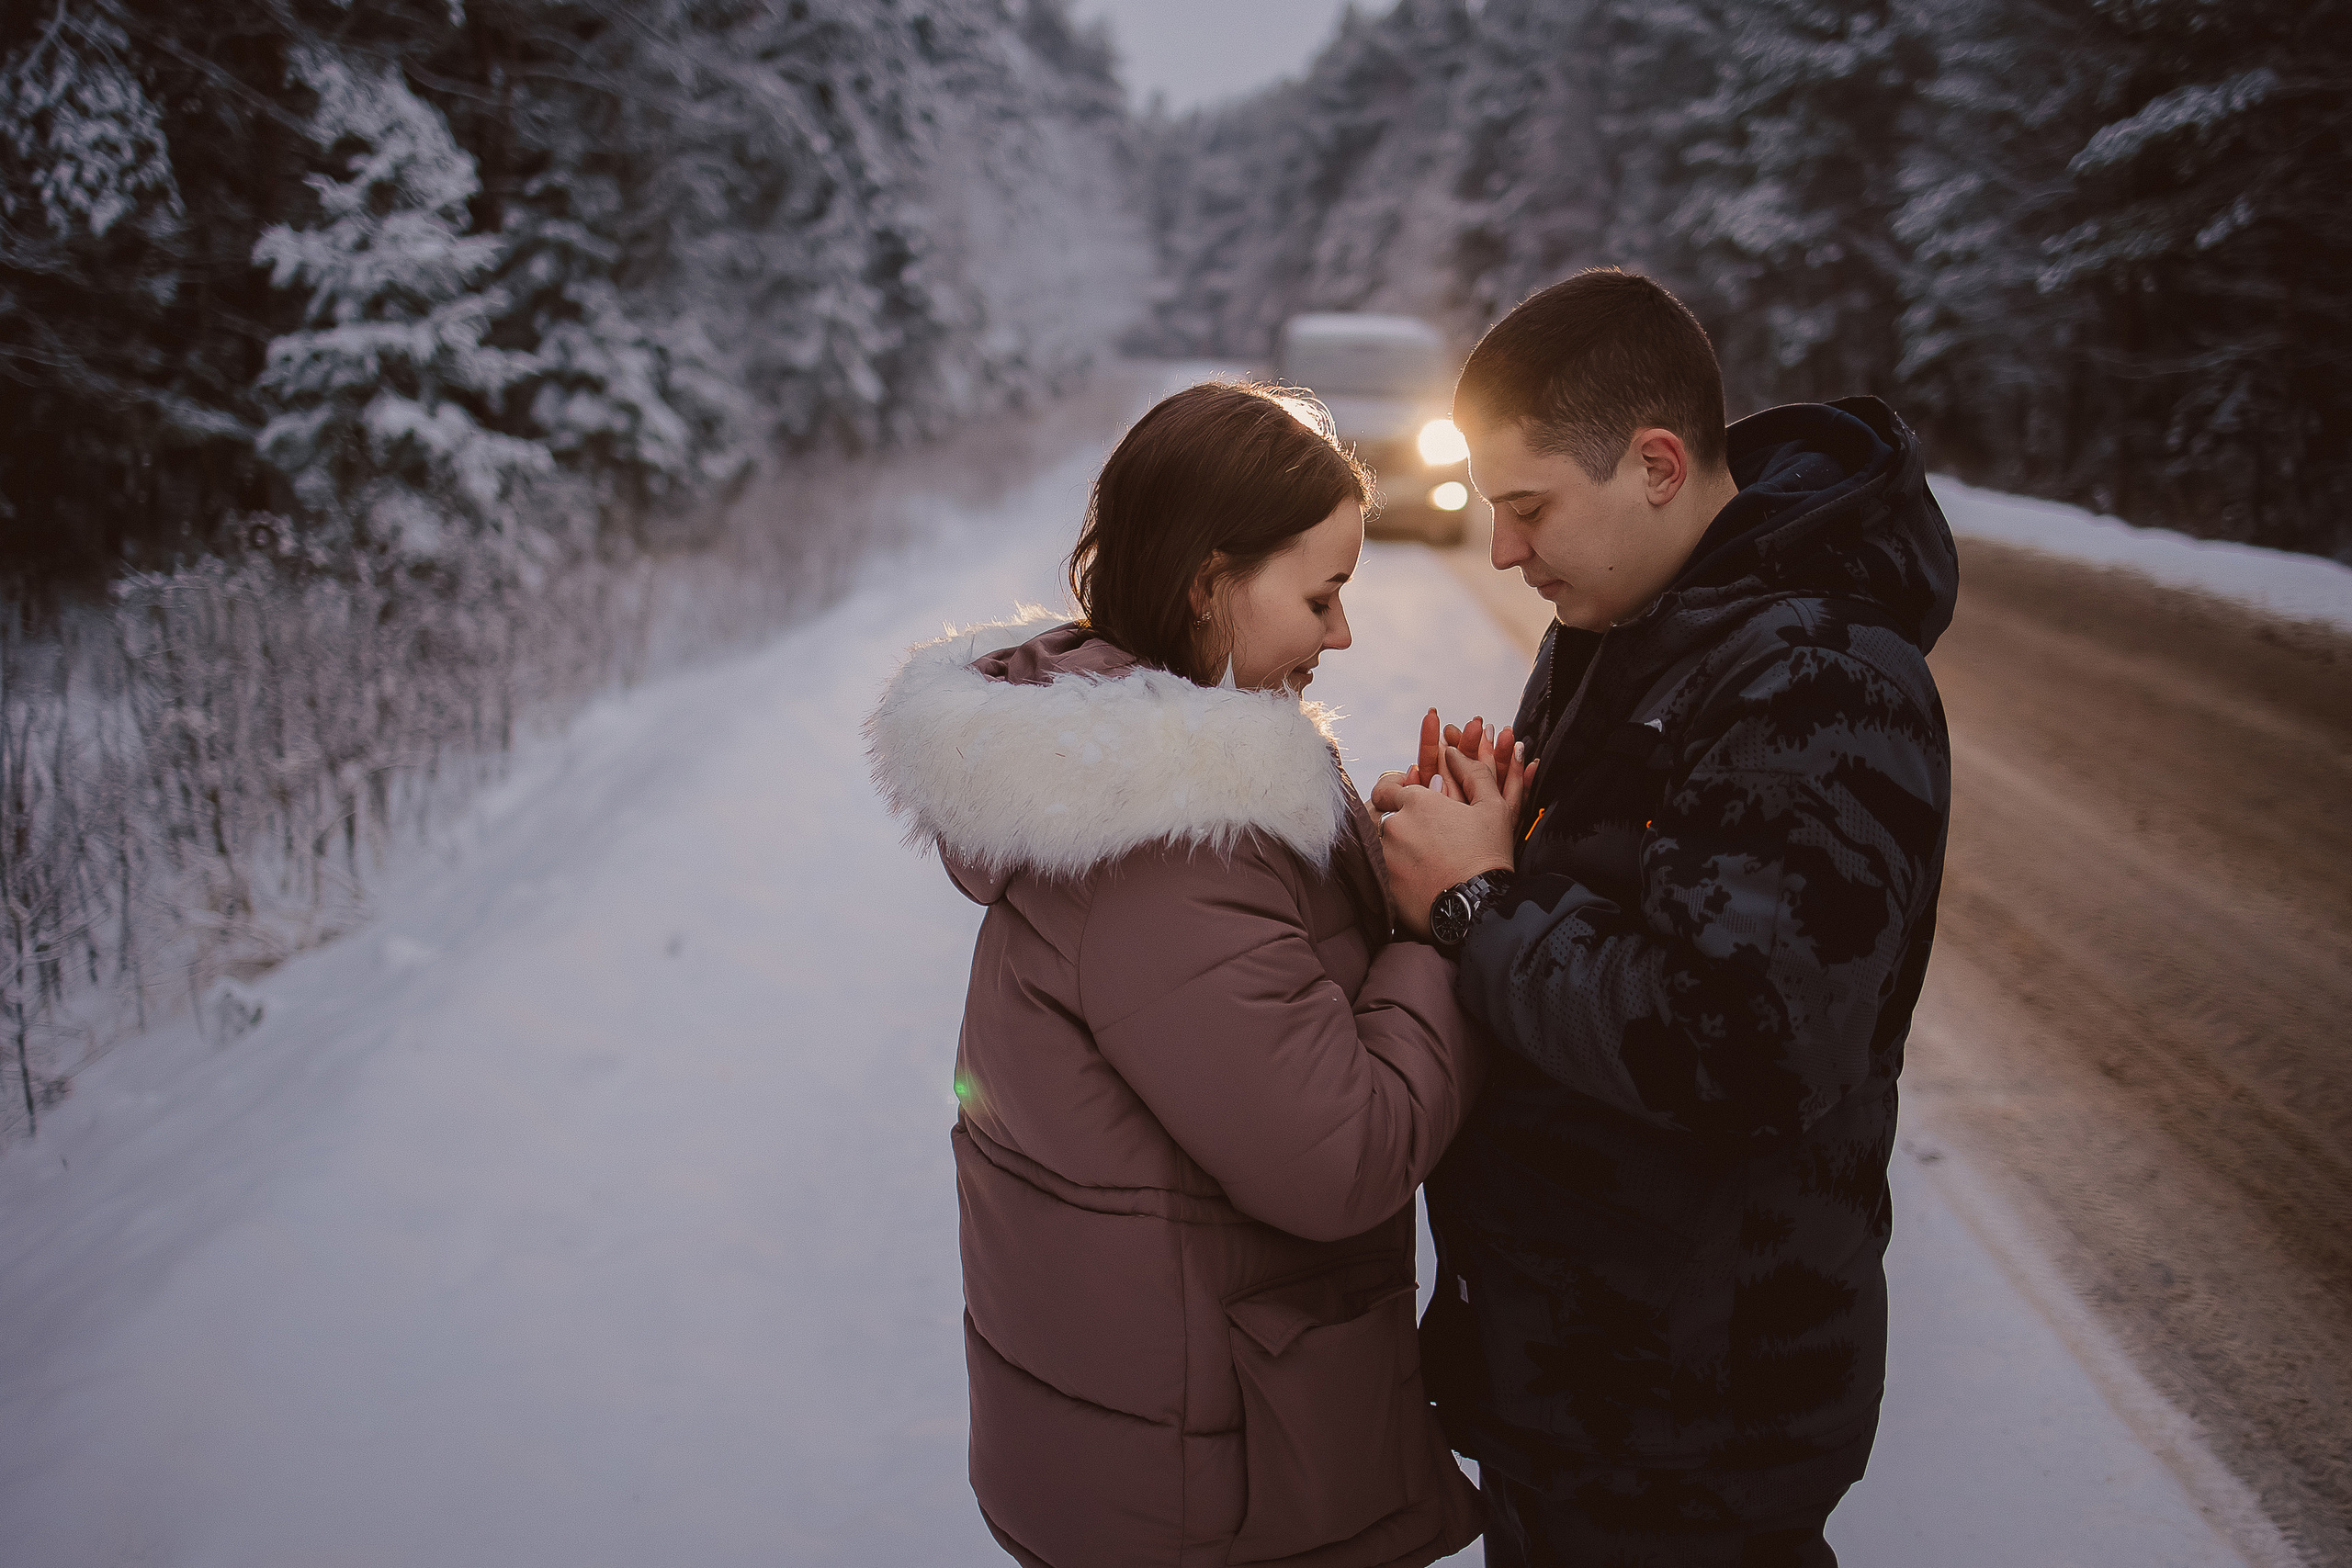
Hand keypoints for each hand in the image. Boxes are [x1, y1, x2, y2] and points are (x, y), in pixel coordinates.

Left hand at [1378, 722, 1537, 938]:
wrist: (1479, 907)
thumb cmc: (1488, 854)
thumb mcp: (1492, 808)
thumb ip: (1473, 773)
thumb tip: (1454, 750)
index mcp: (1417, 802)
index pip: (1387, 789)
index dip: (1395, 796)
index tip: (1408, 808)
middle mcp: (1395, 825)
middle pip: (1386, 820)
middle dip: (1402, 828)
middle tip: (1427, 844)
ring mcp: (1385, 856)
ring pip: (1383, 847)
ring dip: (1397, 852)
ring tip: (1424, 866)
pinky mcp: (1383, 884)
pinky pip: (1381, 873)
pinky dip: (1395, 875)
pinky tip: (1417, 883)